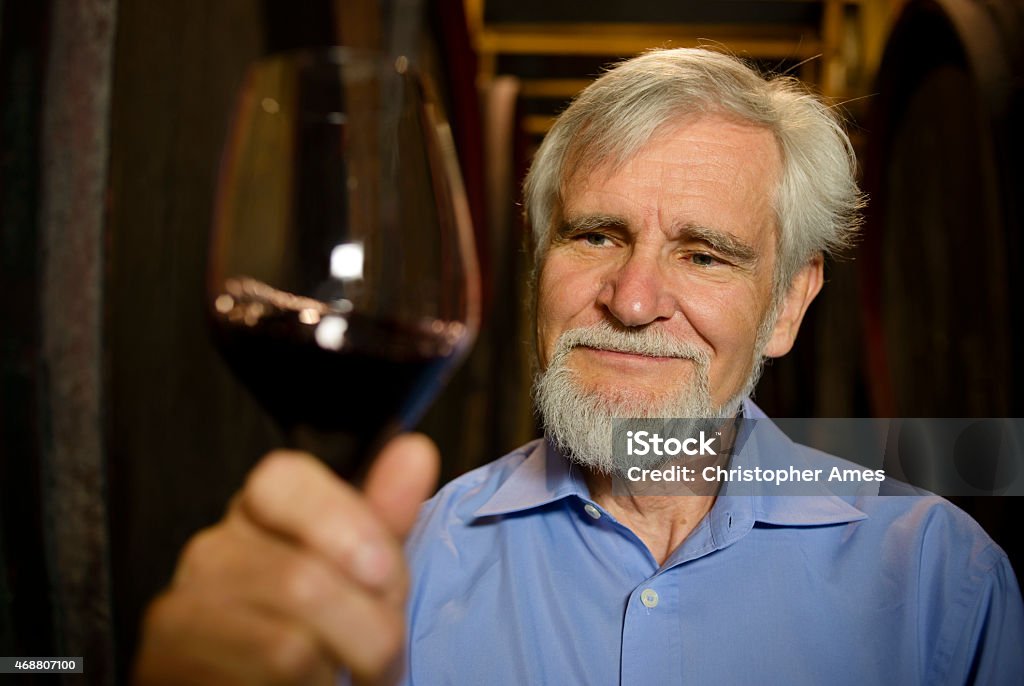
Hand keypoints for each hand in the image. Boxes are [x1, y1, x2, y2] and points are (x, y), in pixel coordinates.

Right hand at [133, 433, 439, 684]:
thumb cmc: (319, 631)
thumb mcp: (362, 571)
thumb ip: (383, 516)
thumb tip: (414, 451)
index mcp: (259, 512)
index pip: (281, 477)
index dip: (345, 525)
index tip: (385, 575)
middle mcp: (211, 552)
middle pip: (301, 579)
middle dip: (369, 627)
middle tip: (385, 653)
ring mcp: (180, 613)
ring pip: (287, 645)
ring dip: (340, 671)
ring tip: (346, 676)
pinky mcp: (167, 667)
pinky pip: (265, 683)